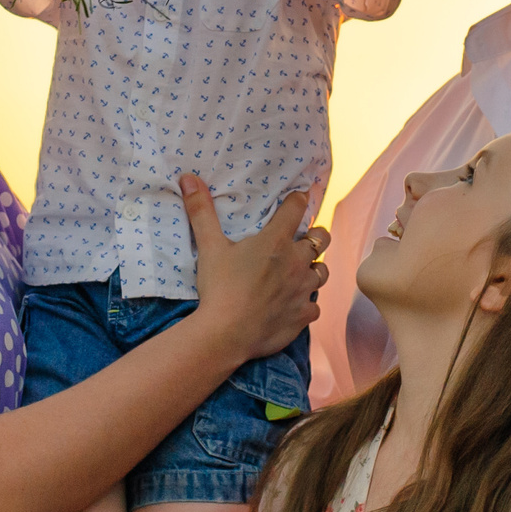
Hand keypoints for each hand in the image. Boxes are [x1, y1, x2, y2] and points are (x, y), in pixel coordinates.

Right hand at [183, 174, 326, 365]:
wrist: (226, 334)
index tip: (300, 197)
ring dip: (314, 268)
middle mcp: (296, 262)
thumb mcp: (209, 247)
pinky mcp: (303, 315)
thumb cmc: (218, 288)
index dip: (299, 200)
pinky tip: (295, 304)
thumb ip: (201, 212)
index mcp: (276, 241)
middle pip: (322, 239)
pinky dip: (307, 303)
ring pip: (322, 272)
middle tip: (305, 237)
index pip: (296, 208)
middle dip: (316, 235)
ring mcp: (303, 290)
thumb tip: (188, 177)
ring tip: (301, 271)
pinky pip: (315, 305)